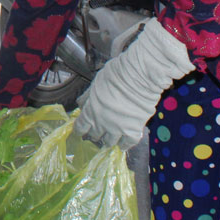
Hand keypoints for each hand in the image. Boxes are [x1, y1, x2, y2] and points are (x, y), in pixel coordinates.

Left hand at [73, 18, 193, 148]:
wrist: (140, 76)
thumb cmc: (116, 75)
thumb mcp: (95, 83)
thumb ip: (88, 97)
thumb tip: (81, 105)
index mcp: (90, 110)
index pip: (81, 126)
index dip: (79, 129)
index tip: (79, 131)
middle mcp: (102, 123)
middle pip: (95, 134)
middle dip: (94, 133)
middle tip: (96, 132)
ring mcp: (118, 128)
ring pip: (109, 141)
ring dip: (108, 140)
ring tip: (108, 139)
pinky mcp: (134, 130)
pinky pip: (128, 143)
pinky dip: (125, 144)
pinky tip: (123, 144)